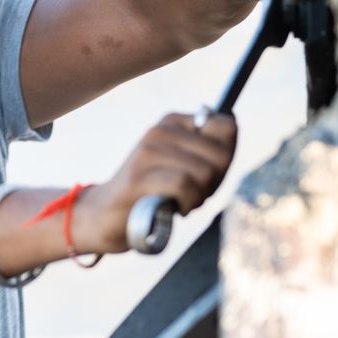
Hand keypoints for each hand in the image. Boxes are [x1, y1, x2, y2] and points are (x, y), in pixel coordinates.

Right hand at [75, 112, 238, 253]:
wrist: (105, 215)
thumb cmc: (151, 193)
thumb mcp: (181, 164)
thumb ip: (208, 149)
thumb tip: (233, 125)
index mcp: (172, 121)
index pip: (226, 127)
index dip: (227, 156)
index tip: (208, 175)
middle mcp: (160, 130)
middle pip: (220, 153)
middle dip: (215, 181)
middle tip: (195, 194)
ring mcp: (148, 152)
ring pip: (205, 171)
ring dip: (201, 195)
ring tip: (184, 202)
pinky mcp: (139, 177)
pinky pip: (184, 185)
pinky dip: (188, 202)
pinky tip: (177, 209)